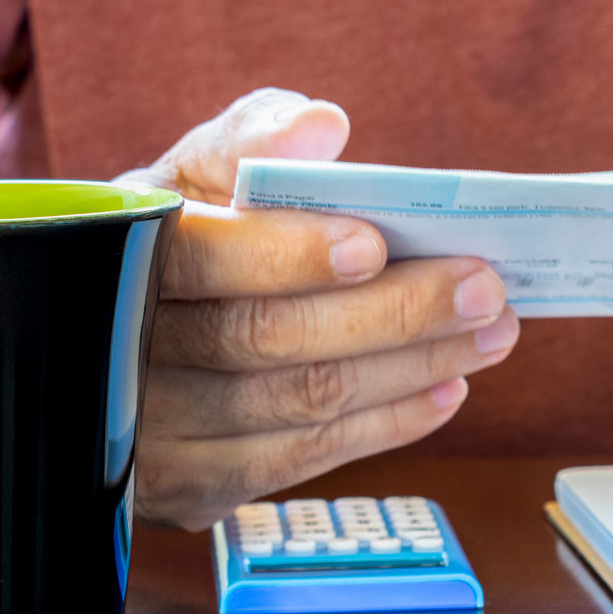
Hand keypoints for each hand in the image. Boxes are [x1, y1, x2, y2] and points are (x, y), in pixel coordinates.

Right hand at [121, 89, 519, 529]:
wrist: (124, 334)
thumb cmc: (183, 234)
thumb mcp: (192, 171)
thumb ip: (250, 137)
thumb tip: (319, 127)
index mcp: (121, 253)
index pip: (202, 258)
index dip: (287, 254)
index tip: (375, 242)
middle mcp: (125, 350)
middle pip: (265, 339)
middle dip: (389, 314)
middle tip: (483, 287)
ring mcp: (152, 433)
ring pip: (298, 404)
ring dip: (410, 368)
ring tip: (491, 333)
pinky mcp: (193, 487)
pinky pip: (302, 460)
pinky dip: (385, 423)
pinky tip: (445, 387)